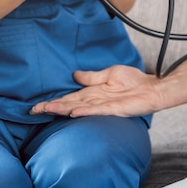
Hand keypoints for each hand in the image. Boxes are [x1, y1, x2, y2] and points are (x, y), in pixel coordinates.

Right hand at [30, 66, 164, 116]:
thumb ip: (92, 76)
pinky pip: (97, 110)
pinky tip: (73, 113)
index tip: (38, 105)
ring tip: (48, 110)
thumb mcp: (109, 74)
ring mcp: (104, 106)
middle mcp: (95, 101)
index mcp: (93, 93)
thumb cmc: (134, 82)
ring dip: (63, 110)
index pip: (69, 98)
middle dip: (52, 107)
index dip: (54, 101)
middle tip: (34, 110)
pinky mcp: (114, 109)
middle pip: (70, 104)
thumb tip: (75, 75)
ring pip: (79, 108)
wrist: (152, 88)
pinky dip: (85, 111)